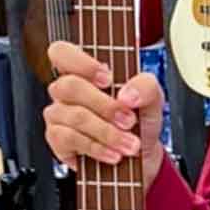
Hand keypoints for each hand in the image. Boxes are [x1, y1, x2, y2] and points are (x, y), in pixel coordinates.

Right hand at [45, 42, 165, 190]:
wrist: (140, 156)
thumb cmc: (139, 120)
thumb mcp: (153, 99)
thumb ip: (146, 86)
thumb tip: (127, 95)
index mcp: (85, 72)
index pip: (62, 53)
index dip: (80, 62)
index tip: (107, 79)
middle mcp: (67, 91)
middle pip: (70, 86)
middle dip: (104, 105)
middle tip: (129, 121)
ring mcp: (58, 114)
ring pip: (74, 116)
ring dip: (107, 132)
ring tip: (130, 145)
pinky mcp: (57, 139)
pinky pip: (69, 139)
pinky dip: (97, 148)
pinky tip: (113, 154)